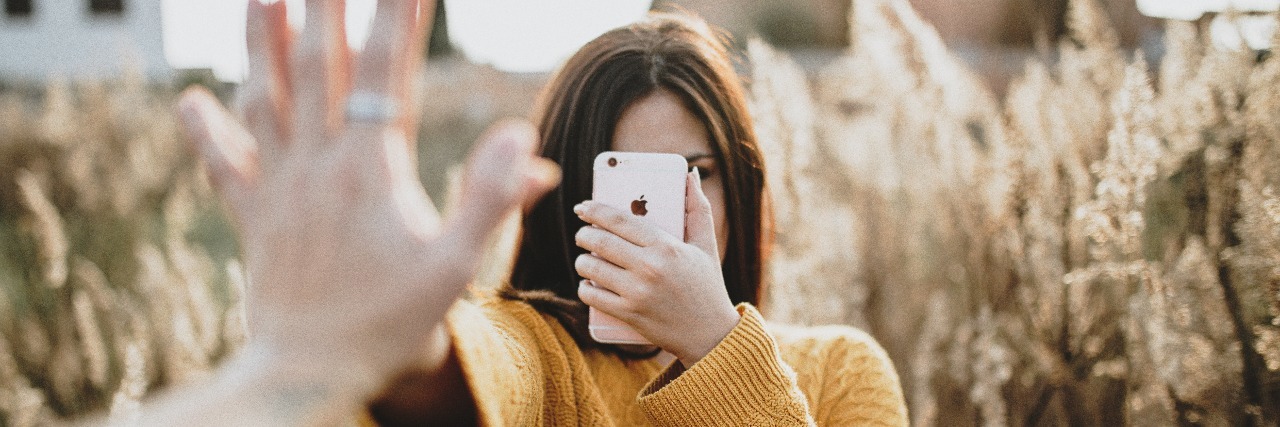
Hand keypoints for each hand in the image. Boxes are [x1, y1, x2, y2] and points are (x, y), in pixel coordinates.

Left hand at [176, 0, 557, 391]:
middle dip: (324, 9)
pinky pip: (224, 164)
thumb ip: (491, 200)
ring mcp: (279, 188)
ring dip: (262, 43)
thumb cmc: (392, 323)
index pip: (389, 73)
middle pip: (319, 68)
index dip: (399, 16)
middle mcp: (319, 166)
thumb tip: (524, 141)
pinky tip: (191, 99)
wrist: (310, 374)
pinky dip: (206, 130)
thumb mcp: (456, 267)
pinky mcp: (253, 217)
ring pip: (265, 99)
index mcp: (372, 170)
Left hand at [573, 168, 739, 366]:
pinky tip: (589, 283)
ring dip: (582, 260)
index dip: (594, 210)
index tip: (583, 207)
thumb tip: (690, 174)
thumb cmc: (708, 285)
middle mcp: (649, 268)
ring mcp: (637, 293)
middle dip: (584, 234)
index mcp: (666, 246)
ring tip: (587, 259)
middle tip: (584, 234)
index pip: (619, 220)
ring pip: (590, 267)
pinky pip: (591, 295)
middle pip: (599, 241)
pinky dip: (585, 287)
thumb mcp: (707, 244)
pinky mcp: (628, 314)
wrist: (711, 334)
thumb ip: (698, 207)